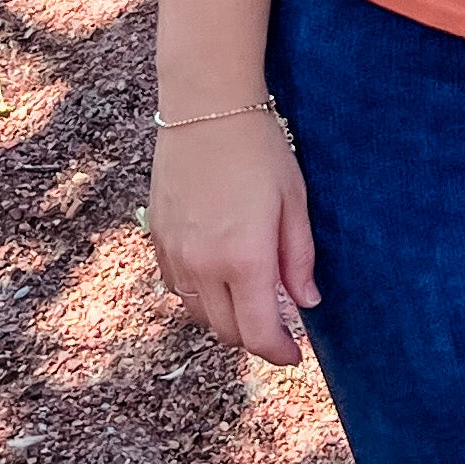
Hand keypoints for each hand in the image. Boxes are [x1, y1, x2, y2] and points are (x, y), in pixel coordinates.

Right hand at [147, 112, 320, 365]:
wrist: (206, 107)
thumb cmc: (259, 149)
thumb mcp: (293, 200)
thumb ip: (299, 258)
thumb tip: (306, 303)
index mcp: (244, 259)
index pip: (259, 332)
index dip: (279, 352)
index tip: (294, 355)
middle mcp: (204, 265)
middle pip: (226, 331)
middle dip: (254, 337)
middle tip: (276, 326)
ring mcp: (175, 254)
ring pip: (197, 313)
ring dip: (224, 318)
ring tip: (249, 300)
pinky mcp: (157, 238)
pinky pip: (177, 287)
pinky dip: (198, 295)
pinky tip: (218, 276)